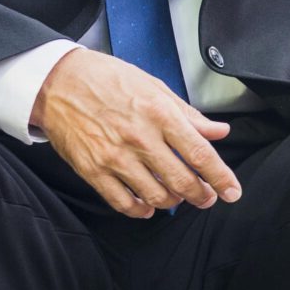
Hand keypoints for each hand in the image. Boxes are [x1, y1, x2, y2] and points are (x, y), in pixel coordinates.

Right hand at [32, 47, 241, 217]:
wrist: (57, 81)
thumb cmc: (107, 79)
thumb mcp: (154, 86)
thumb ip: (188, 114)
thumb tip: (218, 131)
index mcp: (159, 114)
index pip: (200, 154)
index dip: (221, 177)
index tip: (232, 191)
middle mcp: (139, 138)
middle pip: (181, 181)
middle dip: (201, 195)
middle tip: (207, 198)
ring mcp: (114, 157)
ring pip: (155, 197)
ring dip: (173, 202)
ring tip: (177, 197)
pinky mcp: (92, 170)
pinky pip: (122, 202)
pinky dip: (140, 210)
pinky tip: (147, 206)